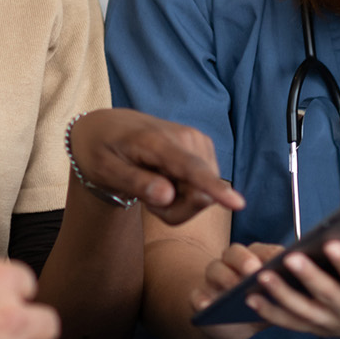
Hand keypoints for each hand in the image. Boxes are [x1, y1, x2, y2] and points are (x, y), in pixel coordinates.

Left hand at [69, 108, 243, 223]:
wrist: (106, 128)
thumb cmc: (101, 150)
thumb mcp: (104, 170)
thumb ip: (136, 183)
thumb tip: (168, 196)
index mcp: (156, 142)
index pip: (190, 169)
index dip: (214, 188)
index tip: (238, 204)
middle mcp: (186, 138)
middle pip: (200, 194)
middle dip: (175, 210)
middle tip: (145, 200)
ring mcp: (198, 143)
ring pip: (205, 195)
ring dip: (178, 204)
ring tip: (151, 188)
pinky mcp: (204, 149)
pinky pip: (205, 189)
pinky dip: (183, 196)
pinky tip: (164, 182)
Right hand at [185, 241, 283, 338]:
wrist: (232, 326)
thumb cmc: (259, 307)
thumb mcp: (275, 301)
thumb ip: (286, 292)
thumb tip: (305, 288)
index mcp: (255, 259)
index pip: (262, 250)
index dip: (270, 254)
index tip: (281, 259)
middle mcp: (232, 264)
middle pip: (235, 253)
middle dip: (245, 259)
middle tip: (255, 269)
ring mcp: (214, 279)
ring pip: (215, 269)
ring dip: (225, 277)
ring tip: (235, 287)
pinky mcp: (200, 297)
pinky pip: (197, 295)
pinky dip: (201, 299)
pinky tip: (207, 305)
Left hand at [244, 233, 339, 338]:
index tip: (332, 244)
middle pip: (328, 297)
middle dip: (308, 277)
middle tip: (290, 258)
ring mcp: (335, 324)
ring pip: (304, 313)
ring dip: (282, 296)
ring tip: (261, 276)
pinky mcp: (320, 328)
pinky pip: (293, 323)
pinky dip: (271, 313)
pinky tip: (251, 297)